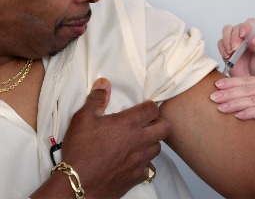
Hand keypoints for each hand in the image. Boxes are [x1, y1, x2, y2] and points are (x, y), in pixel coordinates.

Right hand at [60, 78, 169, 197]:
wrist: (75, 185)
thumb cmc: (80, 150)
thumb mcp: (83, 118)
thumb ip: (96, 99)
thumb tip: (104, 83)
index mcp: (130, 123)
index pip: (153, 108)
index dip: (149, 106)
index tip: (142, 108)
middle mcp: (140, 140)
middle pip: (165, 127)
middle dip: (159, 122)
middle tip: (148, 122)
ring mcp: (140, 160)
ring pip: (158, 148)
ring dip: (152, 142)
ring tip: (141, 140)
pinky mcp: (136, 177)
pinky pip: (149, 169)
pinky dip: (145, 164)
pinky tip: (134, 162)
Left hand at [210, 75, 254, 153]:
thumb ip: (249, 96)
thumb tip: (224, 96)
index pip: (245, 81)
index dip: (229, 83)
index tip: (215, 85)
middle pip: (246, 89)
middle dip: (228, 93)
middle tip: (213, 97)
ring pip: (252, 99)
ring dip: (235, 104)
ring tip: (221, 108)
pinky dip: (249, 113)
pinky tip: (238, 116)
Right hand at [218, 18, 254, 76]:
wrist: (254, 85)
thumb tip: (252, 38)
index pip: (252, 23)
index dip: (246, 27)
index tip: (243, 35)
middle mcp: (248, 35)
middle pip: (237, 27)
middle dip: (235, 36)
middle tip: (235, 48)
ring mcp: (237, 41)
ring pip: (227, 31)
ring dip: (227, 40)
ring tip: (230, 52)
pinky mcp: (227, 48)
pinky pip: (221, 42)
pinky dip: (222, 48)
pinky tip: (227, 55)